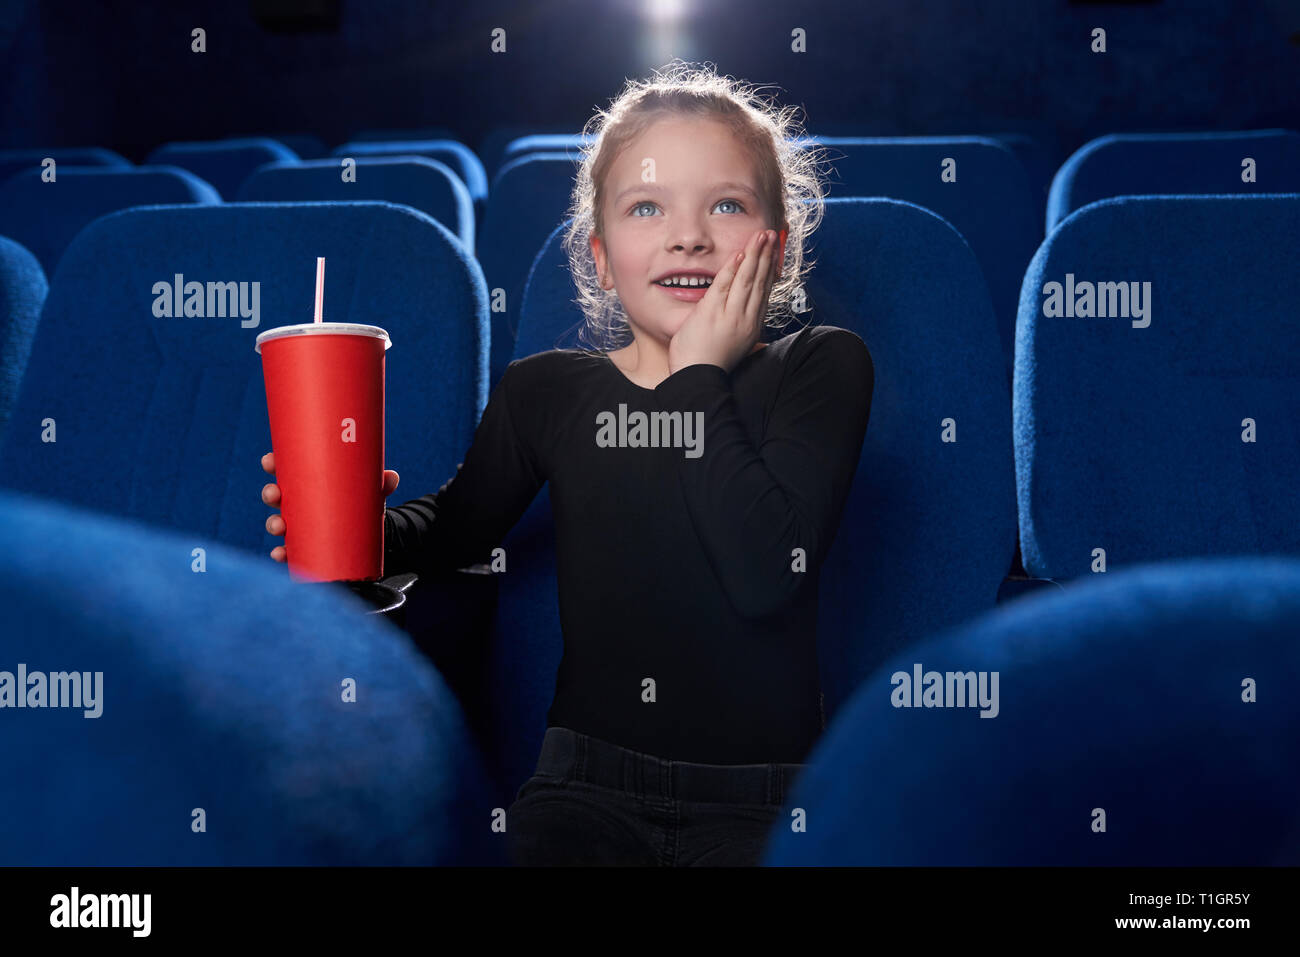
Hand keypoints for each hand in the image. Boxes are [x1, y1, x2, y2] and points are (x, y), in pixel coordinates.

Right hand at [260, 451, 399, 562]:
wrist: (368, 533)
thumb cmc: (360, 503)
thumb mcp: (370, 493)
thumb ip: (380, 485)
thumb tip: (392, 477)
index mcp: (308, 482)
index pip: (285, 469)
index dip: (272, 464)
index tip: (269, 461)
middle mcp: (298, 503)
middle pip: (276, 495)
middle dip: (270, 493)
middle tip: (275, 494)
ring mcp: (298, 525)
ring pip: (278, 523)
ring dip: (273, 524)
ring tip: (280, 526)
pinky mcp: (303, 546)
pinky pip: (288, 550)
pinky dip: (282, 553)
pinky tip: (282, 554)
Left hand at [667, 228, 780, 375]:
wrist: (698, 379)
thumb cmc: (710, 363)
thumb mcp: (734, 343)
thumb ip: (739, 324)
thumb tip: (744, 312)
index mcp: (752, 326)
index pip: (764, 291)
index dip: (770, 269)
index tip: (774, 252)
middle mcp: (746, 319)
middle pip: (760, 282)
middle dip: (767, 256)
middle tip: (772, 235)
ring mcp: (730, 316)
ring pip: (747, 280)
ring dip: (755, 256)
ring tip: (762, 237)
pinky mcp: (712, 314)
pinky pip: (724, 286)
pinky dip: (733, 269)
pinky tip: (740, 255)